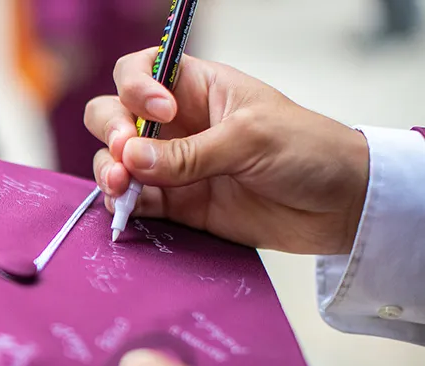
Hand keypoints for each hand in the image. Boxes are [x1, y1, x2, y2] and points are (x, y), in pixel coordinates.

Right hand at [87, 48, 369, 254]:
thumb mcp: (250, 140)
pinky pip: (136, 200)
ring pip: (118, 160)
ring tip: (120, 188)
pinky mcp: (177, 203)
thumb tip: (131, 159)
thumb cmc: (308, 151)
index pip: (141, 71)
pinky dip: (123, 205)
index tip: (160, 112)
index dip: (136, 86)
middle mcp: (177, 123)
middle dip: (110, 130)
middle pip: (116, 113)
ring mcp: (173, 164)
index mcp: (197, 88)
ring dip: (110, 171)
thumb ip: (188, 154)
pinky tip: (126, 209)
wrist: (341, 206)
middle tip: (123, 156)